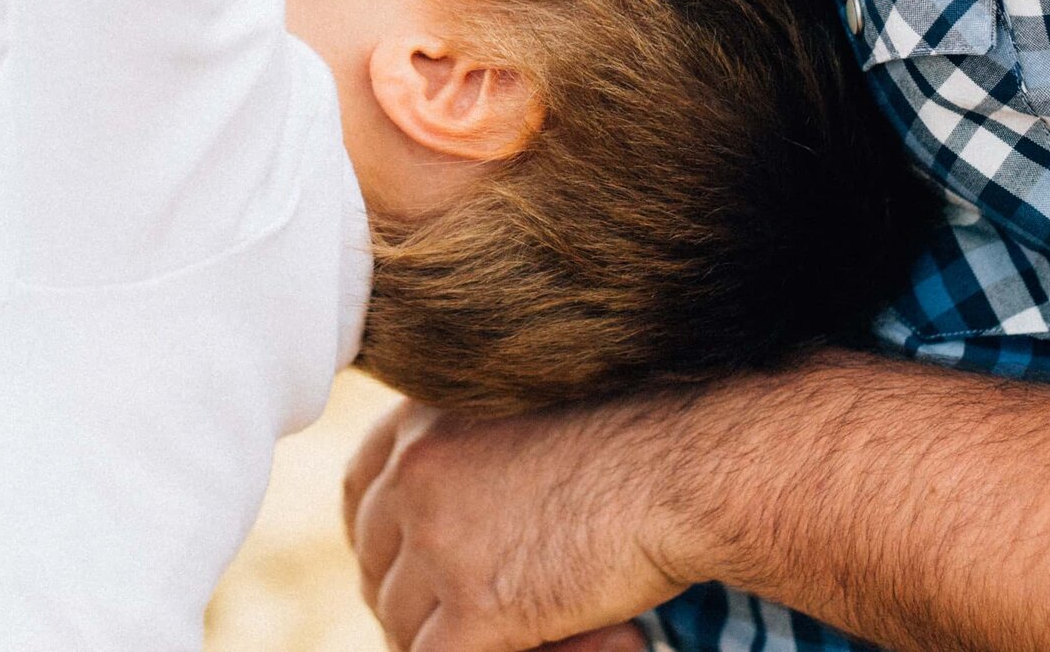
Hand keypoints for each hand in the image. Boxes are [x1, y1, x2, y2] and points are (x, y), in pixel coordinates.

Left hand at [344, 397, 688, 651]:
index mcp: (423, 422)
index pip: (361, 491)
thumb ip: (475, 453)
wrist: (688, 466)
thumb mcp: (525, 419)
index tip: (416, 562)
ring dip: (450, 637)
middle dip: (415, 596)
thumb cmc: (635, 435)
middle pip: (377, 563)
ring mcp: (439, 541)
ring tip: (529, 632)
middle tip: (472, 612)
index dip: (383, 536)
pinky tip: (552, 646)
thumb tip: (446, 518)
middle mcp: (416, 474)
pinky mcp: (477, 606)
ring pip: (402, 623)